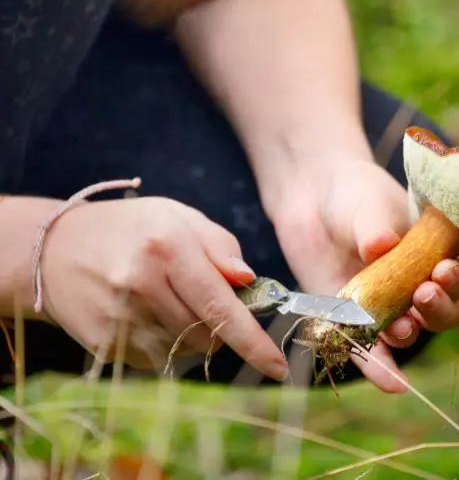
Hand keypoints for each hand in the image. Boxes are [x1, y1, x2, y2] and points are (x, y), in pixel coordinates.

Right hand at [33, 196, 289, 379]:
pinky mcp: (105, 345)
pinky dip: (164, 343)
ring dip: (191, 334)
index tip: (277, 367)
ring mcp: (120, 319)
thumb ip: (221, 246)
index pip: (221, 306)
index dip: (253, 341)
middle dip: (220, 326)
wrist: (54, 251)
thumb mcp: (180, 217)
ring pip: (185, 351)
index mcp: (167, 248)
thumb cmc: (131, 230)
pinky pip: (157, 360)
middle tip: (199, 297)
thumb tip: (249, 280)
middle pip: (209, 335)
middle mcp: (142, 284)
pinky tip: (143, 315)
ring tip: (165, 301)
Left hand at [271, 160, 458, 392]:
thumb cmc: (353, 193)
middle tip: (422, 294)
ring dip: (411, 332)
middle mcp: (418, 282)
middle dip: (438, 308)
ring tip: (400, 327)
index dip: (457, 279)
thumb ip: (376, 226)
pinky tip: (394, 386)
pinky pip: (371, 350)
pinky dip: (381, 369)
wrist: (312, 195)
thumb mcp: (367, 203)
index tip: (442, 270)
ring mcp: (388, 304)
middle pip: (443, 310)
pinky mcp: (355, 319)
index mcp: (436, 251)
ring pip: (411, 329)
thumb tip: (380, 247)